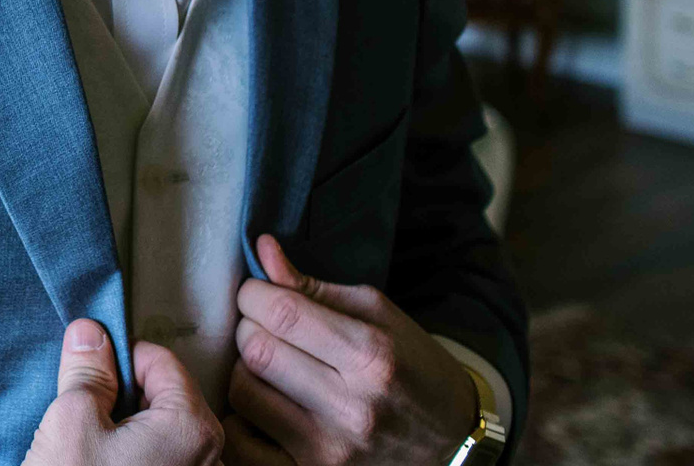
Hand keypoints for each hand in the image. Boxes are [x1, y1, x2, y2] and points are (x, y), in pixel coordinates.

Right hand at [24, 318, 221, 465]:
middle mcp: (210, 457)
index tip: (88, 366)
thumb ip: (87, 370)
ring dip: (125, 429)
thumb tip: (89, 332)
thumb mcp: (73, 419)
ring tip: (89, 443)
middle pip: (163, 398)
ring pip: (159, 433)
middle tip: (85, 410)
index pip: (160, 361)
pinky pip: (159, 460)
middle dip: (121, 395)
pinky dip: (132, 454)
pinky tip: (99, 463)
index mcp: (192, 426)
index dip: (117, 357)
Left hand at [222, 235, 475, 465]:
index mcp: (372, 356)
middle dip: (248, 327)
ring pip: (243, 394)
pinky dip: (241, 421)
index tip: (257, 293)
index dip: (254, 294)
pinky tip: (263, 405)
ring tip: (268, 365)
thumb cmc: (411, 367)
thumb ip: (312, 286)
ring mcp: (331, 451)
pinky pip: (244, 445)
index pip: (281, 312)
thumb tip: (262, 249)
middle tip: (263, 327)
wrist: (452, 441)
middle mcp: (352, 408)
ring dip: (244, 371)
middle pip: (257, 351)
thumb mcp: (376, 315)